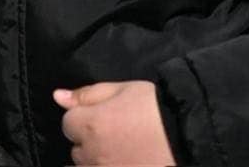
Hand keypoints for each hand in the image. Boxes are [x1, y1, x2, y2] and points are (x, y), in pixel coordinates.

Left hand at [54, 81, 173, 164]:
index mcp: (90, 125)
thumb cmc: (157, 108)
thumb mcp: (123, 89)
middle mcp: (93, 153)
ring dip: (99, 160)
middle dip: (90, 143)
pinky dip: (108, 166)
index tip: (102, 118)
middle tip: (116, 136)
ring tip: (123, 152)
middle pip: (78, 150)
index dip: (83, 119)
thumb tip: (58, 96)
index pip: (68, 124)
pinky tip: (126, 160)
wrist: (191, 135)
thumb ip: (87, 94)